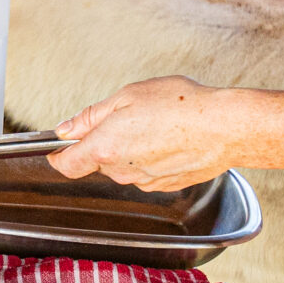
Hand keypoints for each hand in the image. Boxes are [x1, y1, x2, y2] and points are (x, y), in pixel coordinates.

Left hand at [48, 77, 242, 191]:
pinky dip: (151, 156)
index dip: (58, 154)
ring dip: (130, 148)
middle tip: (127, 116)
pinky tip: (169, 138)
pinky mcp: (164, 186)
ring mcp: (144, 181)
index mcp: (105, 148)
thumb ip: (91, 116)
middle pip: (98, 160)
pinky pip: (146, 171)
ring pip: (123, 165)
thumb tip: (67, 129)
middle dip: (104, 141)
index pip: (65, 165)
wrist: (226, 127)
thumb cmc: (182, 106)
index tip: (59, 146)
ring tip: (156, 124)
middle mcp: (121, 171)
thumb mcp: (127, 96)